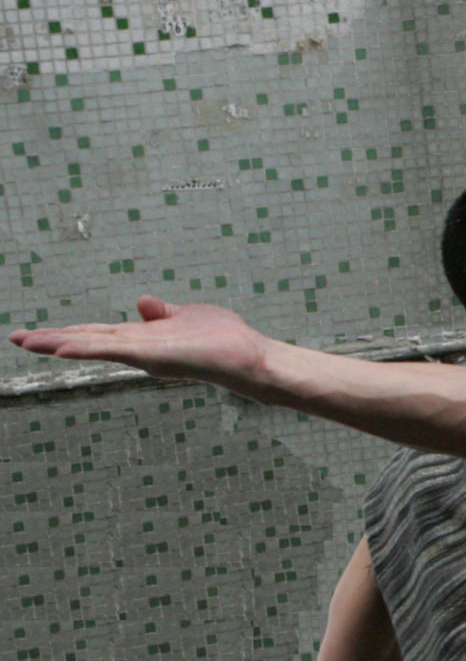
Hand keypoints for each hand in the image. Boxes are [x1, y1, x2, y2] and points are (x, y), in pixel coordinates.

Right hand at [9, 295, 267, 388]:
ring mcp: (145, 354)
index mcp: (143, 338)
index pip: (98, 333)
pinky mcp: (155, 355)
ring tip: (26, 341)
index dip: (68, 332)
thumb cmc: (223, 339)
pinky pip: (116, 349)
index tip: (37, 333)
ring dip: (59, 343)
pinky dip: (89, 347)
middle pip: (87, 341)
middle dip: (51, 340)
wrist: (248, 358)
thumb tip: (141, 301)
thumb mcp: (186, 316)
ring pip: (94, 346)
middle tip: (16, 338)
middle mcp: (139, 349)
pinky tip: (64, 346)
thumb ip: (162, 313)